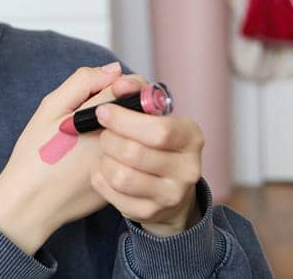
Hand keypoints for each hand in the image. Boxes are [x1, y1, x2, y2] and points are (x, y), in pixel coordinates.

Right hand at [0, 62, 135, 254]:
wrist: (30, 204)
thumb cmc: (35, 155)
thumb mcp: (50, 108)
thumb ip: (83, 82)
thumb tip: (113, 70)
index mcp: (103, 121)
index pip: (132, 88)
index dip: (120, 84)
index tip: (108, 90)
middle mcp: (120, 143)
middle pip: (141, 112)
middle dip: (125, 106)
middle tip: (99, 116)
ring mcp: (125, 167)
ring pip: (139, 137)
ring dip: (126, 130)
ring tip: (95, 137)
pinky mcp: (125, 185)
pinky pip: (133, 160)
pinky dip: (121, 153)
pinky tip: (94, 158)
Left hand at [91, 75, 204, 236]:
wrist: (165, 186)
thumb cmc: (153, 140)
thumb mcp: (150, 112)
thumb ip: (133, 91)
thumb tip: (118, 78)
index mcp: (191, 136)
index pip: (159, 130)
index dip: (125, 120)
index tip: (103, 112)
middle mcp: (188, 168)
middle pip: (135, 153)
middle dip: (110, 140)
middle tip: (104, 134)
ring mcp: (171, 195)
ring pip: (121, 177)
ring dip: (104, 161)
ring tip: (105, 153)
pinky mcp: (151, 213)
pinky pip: (113, 196)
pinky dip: (101, 180)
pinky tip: (103, 171)